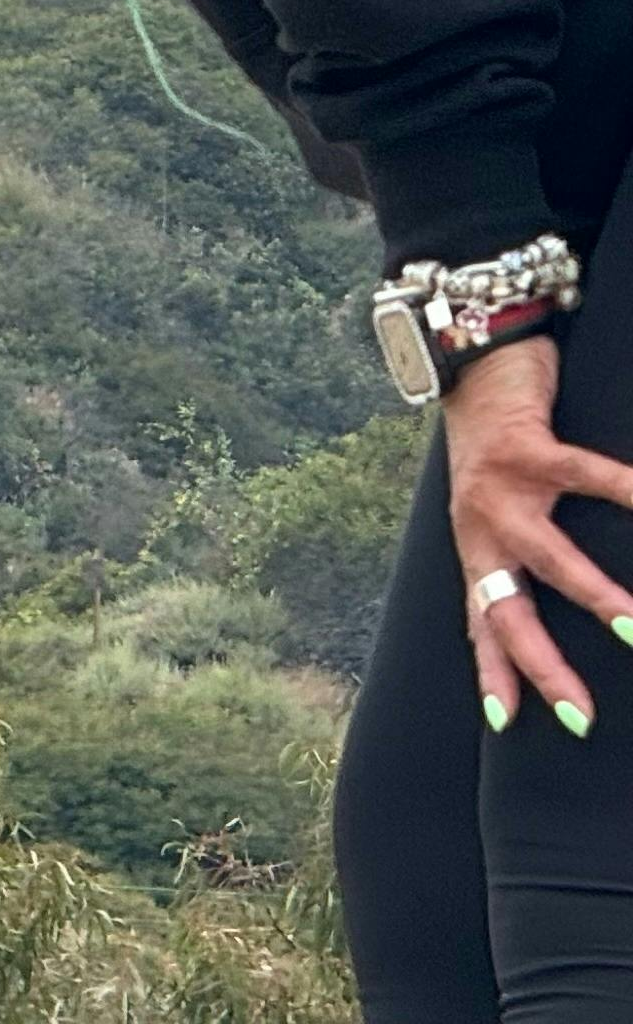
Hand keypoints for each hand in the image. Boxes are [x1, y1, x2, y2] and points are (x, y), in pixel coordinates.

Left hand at [449, 333, 632, 734]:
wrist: (468, 360)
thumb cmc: (499, 445)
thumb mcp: (501, 507)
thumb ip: (525, 553)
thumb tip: (572, 606)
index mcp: (477, 546)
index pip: (481, 623)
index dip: (493, 672)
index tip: (507, 724)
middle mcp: (479, 526)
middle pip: (506, 610)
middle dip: (541, 665)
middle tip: (580, 714)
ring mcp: (497, 488)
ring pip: (546, 556)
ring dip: (594, 596)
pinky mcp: (523, 446)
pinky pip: (585, 475)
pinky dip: (629, 493)